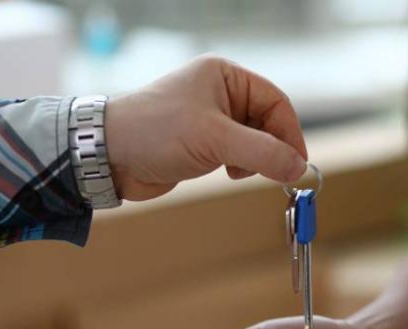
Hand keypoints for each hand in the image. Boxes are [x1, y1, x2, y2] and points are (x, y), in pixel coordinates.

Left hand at [105, 55, 307, 200]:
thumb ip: (261, 153)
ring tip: (237, 171)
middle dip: (271, 149)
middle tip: (274, 173)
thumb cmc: (154, 132)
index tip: (297, 163)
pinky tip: (226, 173)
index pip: (276, 102)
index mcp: (225, 76)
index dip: (290, 133)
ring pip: (254, 141)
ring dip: (255, 160)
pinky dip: (240, 166)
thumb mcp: (215, 140)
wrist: (109, 156)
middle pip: (268, 122)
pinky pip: (237, 154)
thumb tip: (298, 168)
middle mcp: (221, 93)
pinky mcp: (203, 142)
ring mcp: (212, 118)